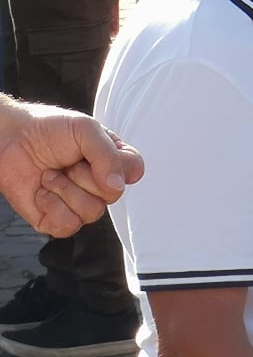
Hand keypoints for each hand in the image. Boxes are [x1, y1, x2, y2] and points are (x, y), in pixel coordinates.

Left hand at [0, 101, 143, 236]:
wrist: (11, 141)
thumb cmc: (48, 130)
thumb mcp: (86, 130)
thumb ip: (108, 156)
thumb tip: (118, 186)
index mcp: (113, 160)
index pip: (135, 171)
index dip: (117, 167)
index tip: (94, 153)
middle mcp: (99, 184)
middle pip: (112, 195)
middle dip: (84, 177)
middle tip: (68, 163)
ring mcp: (79, 203)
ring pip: (92, 213)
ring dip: (65, 191)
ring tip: (51, 176)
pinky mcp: (56, 219)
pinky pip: (68, 226)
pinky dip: (52, 208)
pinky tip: (43, 193)